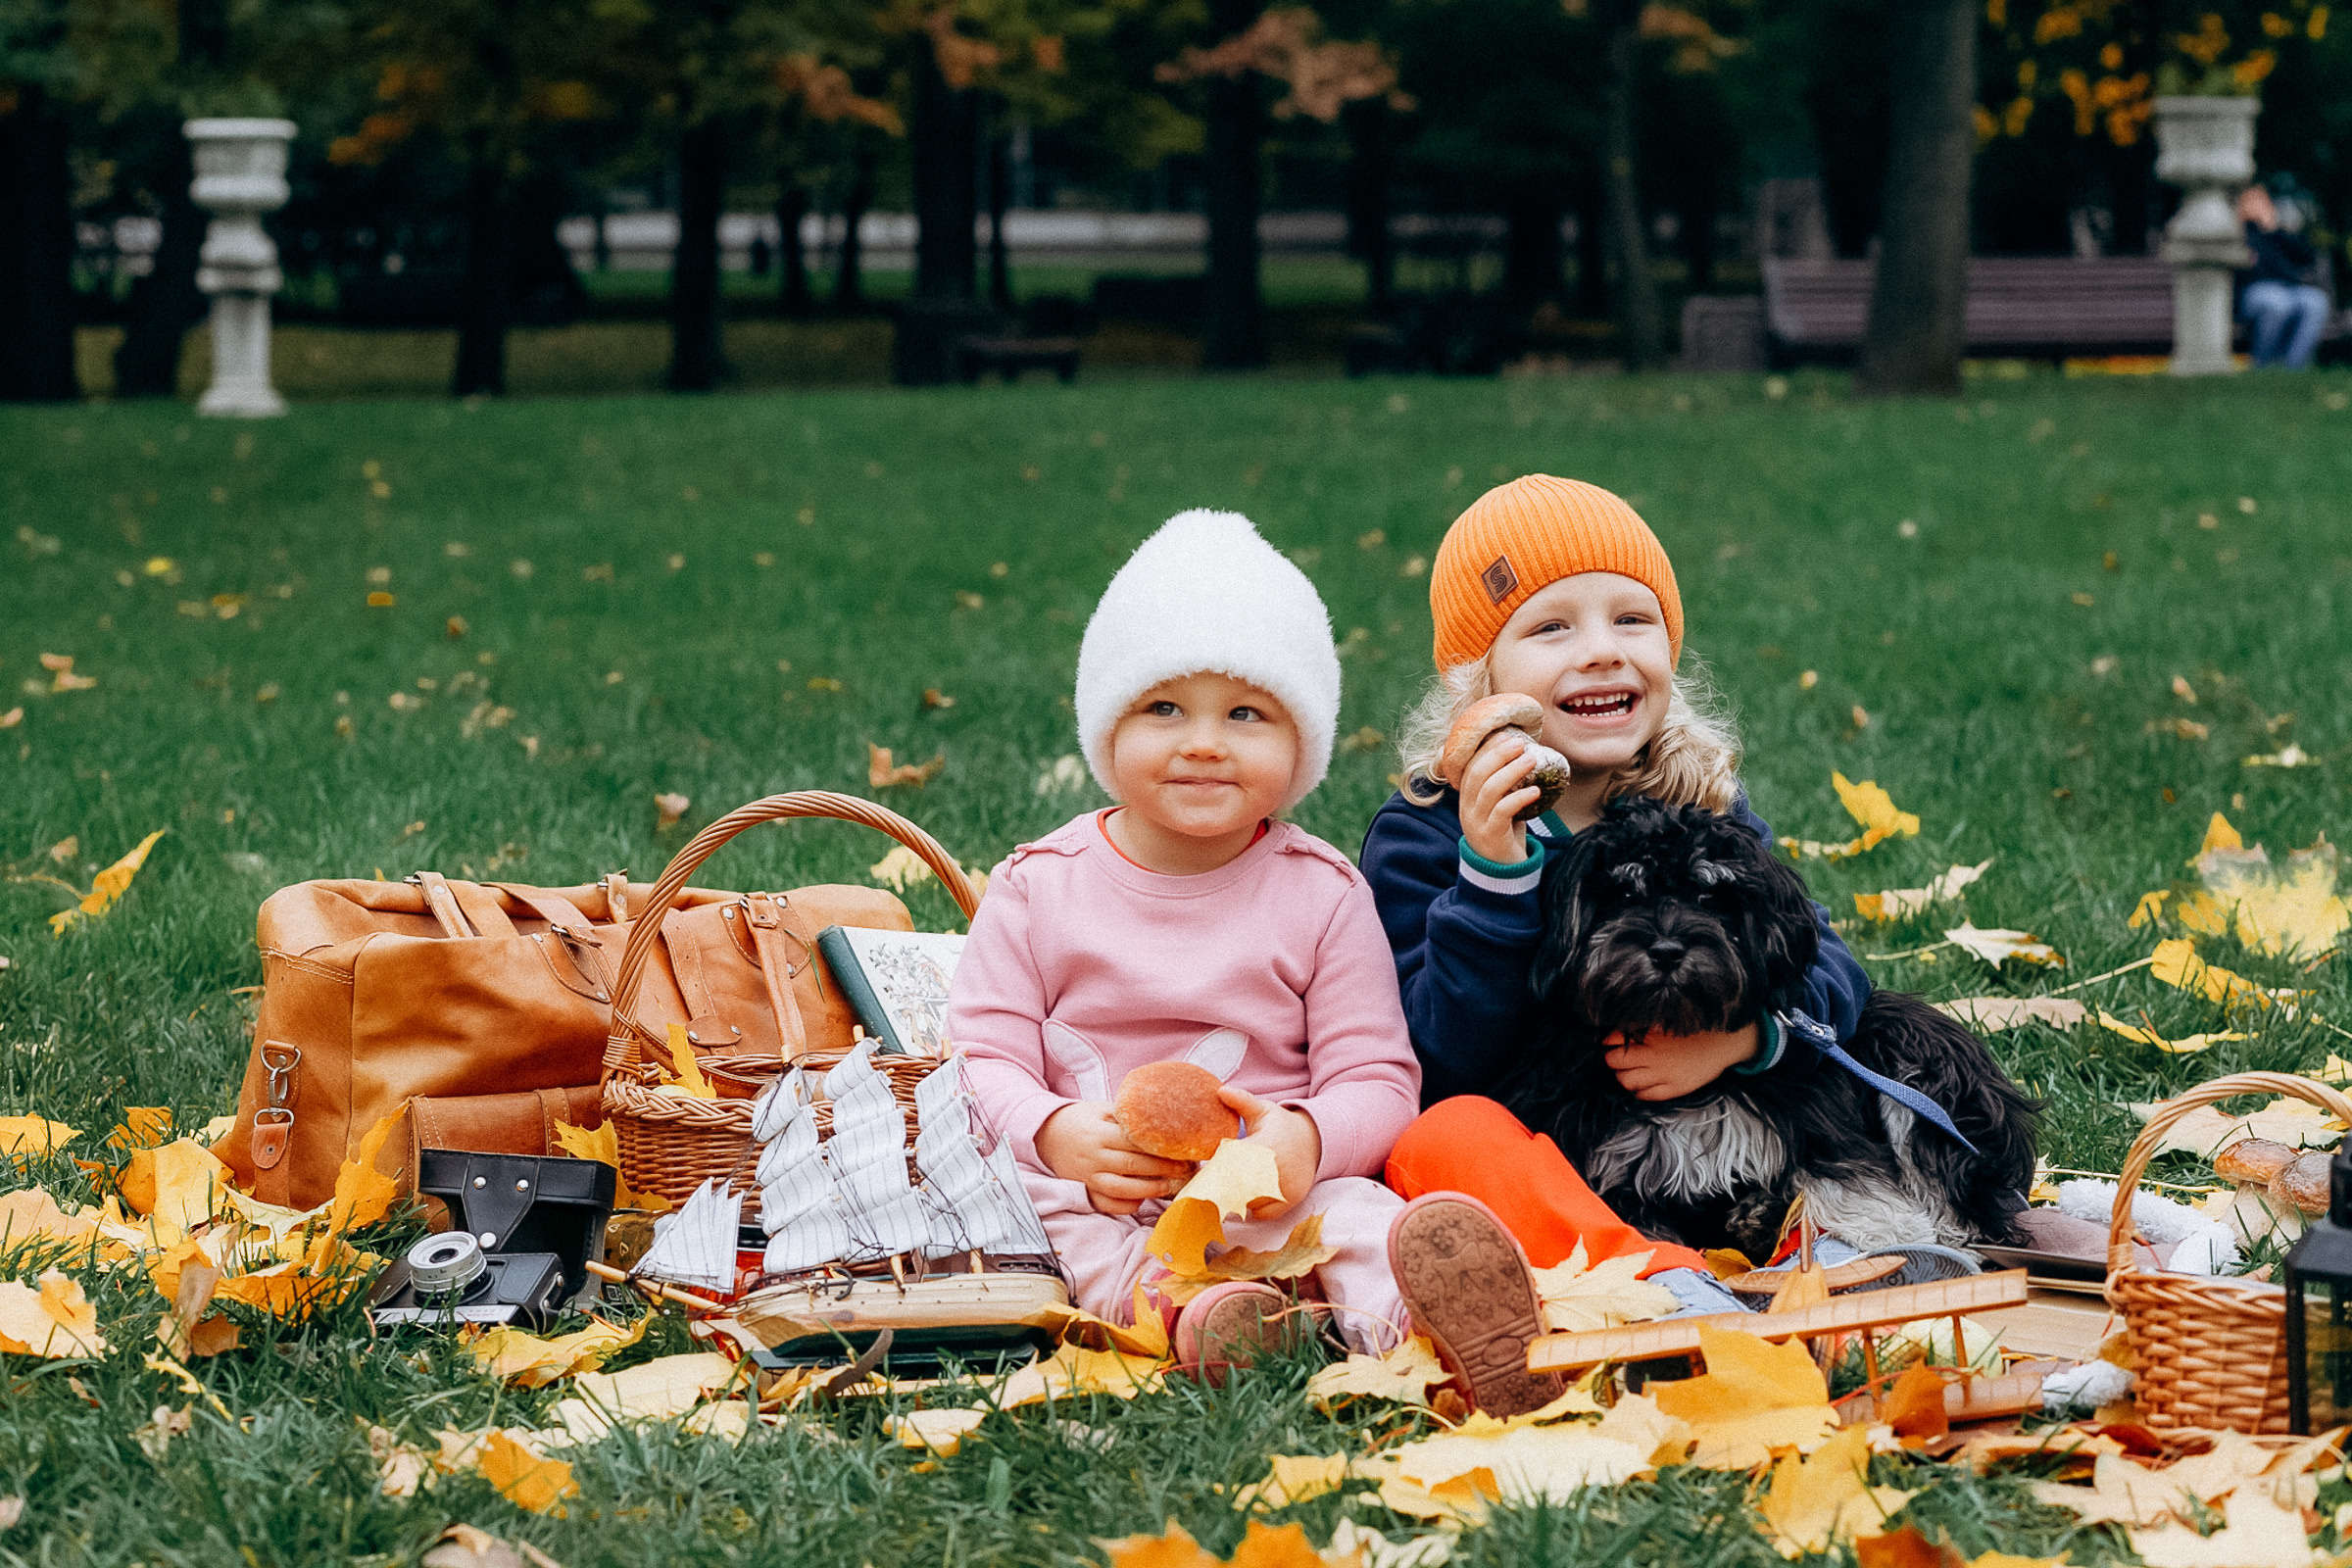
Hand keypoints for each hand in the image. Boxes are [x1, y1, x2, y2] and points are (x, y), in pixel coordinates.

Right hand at [1034, 1102, 1195, 1215]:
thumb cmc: (1080, 1119)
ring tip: (1169, 1187)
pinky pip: (1107, 1204)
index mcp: (1099, 1133)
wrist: (1046, 1134)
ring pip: (1120, 1189)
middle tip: (1184, 1169)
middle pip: (1132, 1166)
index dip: (1159, 1148)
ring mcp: (1088, 1176)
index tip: (1180, 1150)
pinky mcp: (1085, 1190)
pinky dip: (1125, 1205)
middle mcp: (1093, 1156)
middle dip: (1162, 1169)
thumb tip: (1161, 1118)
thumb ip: (1126, 1115)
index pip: (1134, 1142)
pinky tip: (1142, 1199)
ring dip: (1147, 1190)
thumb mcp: (1101, 1109)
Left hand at [1216, 1085, 1321, 1219]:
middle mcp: (1276, 1170)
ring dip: (1236, 1199)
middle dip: (1223, 1188)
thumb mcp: (1263, 1110)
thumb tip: (1220, 1090)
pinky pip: (1263, 1214)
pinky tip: (1247, 1197)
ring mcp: (1285, 1188)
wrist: (1314, 1140)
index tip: (1207, 1171)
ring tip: (1228, 1190)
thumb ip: (1241, 1101)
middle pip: (1237, 1189)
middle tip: (1210, 1187)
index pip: (1232, 1165)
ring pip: (1249, 1203)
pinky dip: (1252, 1209)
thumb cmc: (1281, 1125)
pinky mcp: (1291, 1200)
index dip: (1217, 1171)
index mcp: (1265, 1146)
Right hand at [1458, 730, 1542, 866]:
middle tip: (1521, 744)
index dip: (1487, 750)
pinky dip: (1519, 798)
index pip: (1471, 767)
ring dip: (1512, 771)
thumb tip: (1527, 758)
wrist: (1500, 873)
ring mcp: (1476, 822)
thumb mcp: (1500, 808)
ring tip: (1532, 760)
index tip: (1507, 736)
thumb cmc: (1504, 835)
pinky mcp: (1490, 836)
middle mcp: (1467, 809)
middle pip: (1478, 773)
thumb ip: (1506, 788)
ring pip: (1489, 790)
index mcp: (1467, 799)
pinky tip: (1535, 791)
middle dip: (1499, 754)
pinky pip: (1503, 812)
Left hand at [1604, 1022, 1761, 1101]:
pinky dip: (1638, 1091)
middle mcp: (1655, 1055)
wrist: (1724, 1042)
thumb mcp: (1666, 1022)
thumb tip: (1617, 1031)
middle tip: (1617, 1056)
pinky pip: (1646, 1095)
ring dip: (1622, 1076)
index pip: (1614, 1038)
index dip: (1608, 1040)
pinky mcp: (1675, 1088)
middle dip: (1612, 1058)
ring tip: (1628, 1071)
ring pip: (1626, 1081)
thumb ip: (1643, 1026)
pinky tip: (1641, 1084)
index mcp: (1651, 1034)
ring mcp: (1665, 1074)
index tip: (1608, 1041)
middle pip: (1615, 1061)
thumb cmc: (1694, 1029)